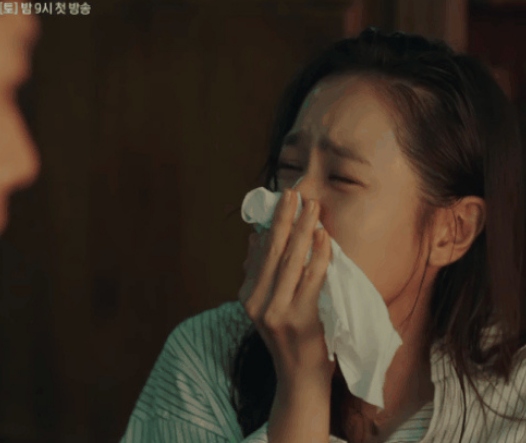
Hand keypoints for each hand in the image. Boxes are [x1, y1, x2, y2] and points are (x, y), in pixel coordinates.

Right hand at [239, 189, 335, 388]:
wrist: (299, 379)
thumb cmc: (288, 339)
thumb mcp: (266, 307)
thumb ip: (260, 274)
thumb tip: (255, 238)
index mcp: (248, 297)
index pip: (259, 253)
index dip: (271, 224)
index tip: (281, 201)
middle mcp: (258, 303)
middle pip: (273, 251)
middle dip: (284, 218)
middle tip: (293, 193)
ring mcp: (278, 311)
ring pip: (291, 260)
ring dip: (302, 229)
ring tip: (311, 206)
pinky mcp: (300, 318)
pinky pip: (312, 277)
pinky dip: (318, 253)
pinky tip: (323, 235)